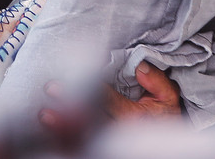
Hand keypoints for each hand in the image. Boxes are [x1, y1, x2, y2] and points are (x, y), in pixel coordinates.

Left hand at [37, 62, 180, 141]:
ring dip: (63, 126)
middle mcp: (117, 131)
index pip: (108, 100)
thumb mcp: (168, 98)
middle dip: (70, 104)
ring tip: (45, 114)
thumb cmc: (162, 116)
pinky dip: (66, 138)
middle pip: (90, 118)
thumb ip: (157, 82)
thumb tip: (140, 67)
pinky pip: (82, 144)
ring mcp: (108, 141)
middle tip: (52, 89)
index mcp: (133, 116)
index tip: (76, 74)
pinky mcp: (102, 146)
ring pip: (83, 135)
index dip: (91, 87)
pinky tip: (52, 128)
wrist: (161, 147)